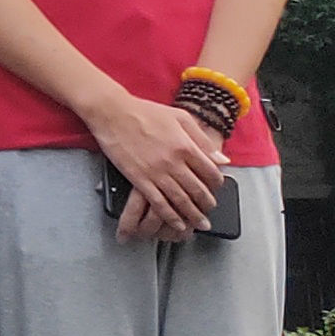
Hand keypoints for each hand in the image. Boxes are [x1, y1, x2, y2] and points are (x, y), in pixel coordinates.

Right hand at [87, 90, 229, 239]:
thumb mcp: (180, 117)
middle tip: (210, 211)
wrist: (112, 112)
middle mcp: (174, 162)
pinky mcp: (139, 179)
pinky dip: (170, 216)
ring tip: (200, 223)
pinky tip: (177, 222)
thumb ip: (202, 139)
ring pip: (181, 201)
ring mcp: (156, 172)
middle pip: (198, 190)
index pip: (211, 172)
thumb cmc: (144, 111)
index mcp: (186, 146)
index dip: (217, 184)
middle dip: (207, 204)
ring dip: (193, 215)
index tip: (217, 188)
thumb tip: (222, 159)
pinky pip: (158, 203)